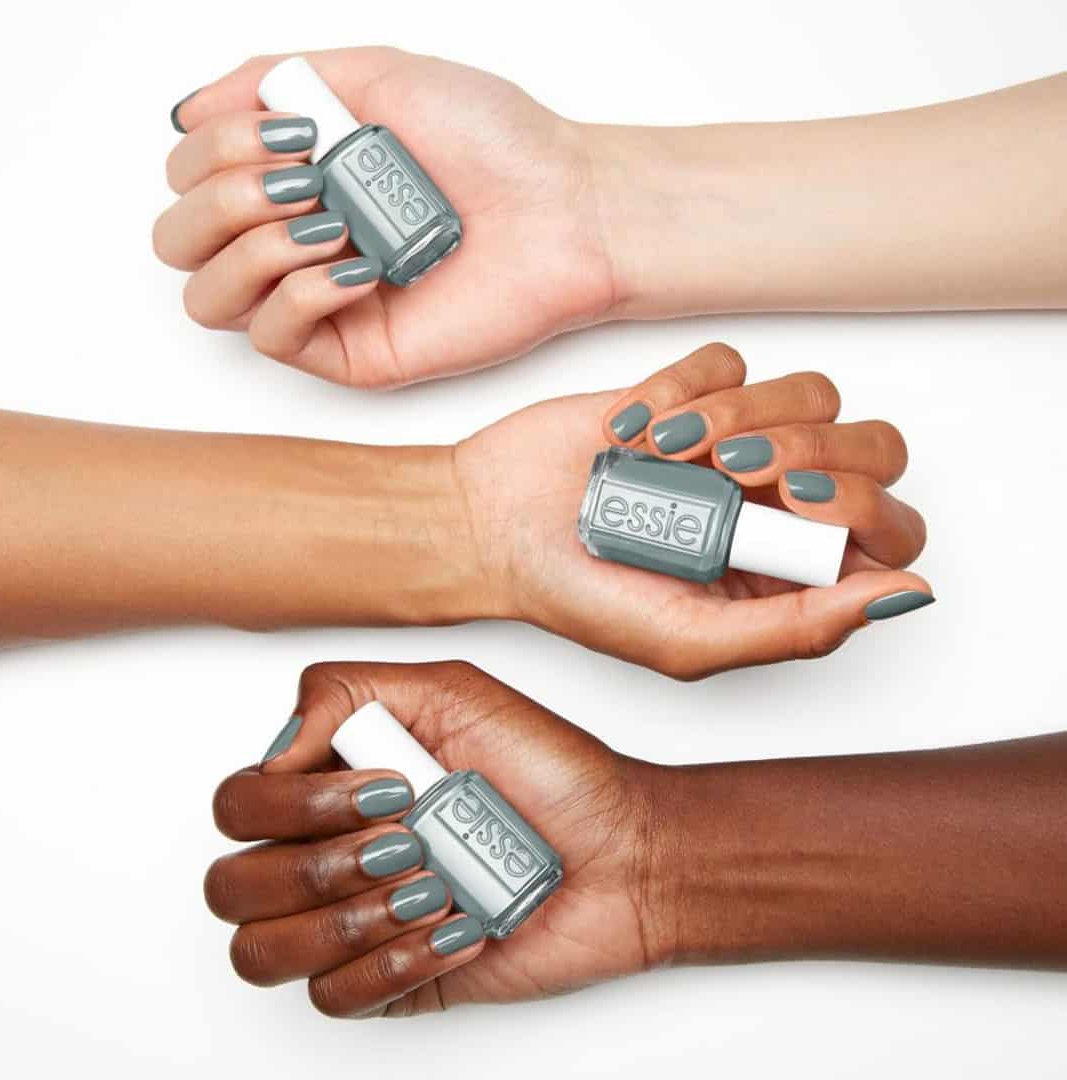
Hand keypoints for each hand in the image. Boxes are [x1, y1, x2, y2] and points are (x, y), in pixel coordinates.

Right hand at [155, 48, 612, 387]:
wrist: (565, 207)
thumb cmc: (495, 143)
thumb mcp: (375, 74)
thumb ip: (273, 80)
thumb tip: (190, 110)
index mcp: (294, 182)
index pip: (187, 183)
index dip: (212, 152)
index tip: (294, 131)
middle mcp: (296, 243)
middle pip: (178, 243)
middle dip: (218, 198)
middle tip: (301, 178)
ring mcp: (322, 303)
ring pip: (209, 298)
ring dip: (251, 244)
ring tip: (331, 218)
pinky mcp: (355, 352)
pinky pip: (276, 337)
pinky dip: (299, 292)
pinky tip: (356, 264)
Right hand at [205, 661, 665, 1016]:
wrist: (623, 852)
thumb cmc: (552, 772)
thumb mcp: (454, 693)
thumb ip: (349, 692)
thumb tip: (277, 751)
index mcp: (335, 783)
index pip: (240, 805)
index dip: (297, 806)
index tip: (391, 788)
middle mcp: (333, 852)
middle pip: (233, 886)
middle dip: (319, 866)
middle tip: (406, 841)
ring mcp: (357, 920)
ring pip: (264, 951)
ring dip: (355, 917)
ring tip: (431, 887)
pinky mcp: (391, 979)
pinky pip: (333, 997)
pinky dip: (395, 962)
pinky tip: (452, 928)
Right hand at [457, 342, 931, 678]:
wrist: (491, 526)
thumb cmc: (581, 594)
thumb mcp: (687, 641)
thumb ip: (797, 630)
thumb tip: (905, 594)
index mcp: (790, 575)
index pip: (891, 529)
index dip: (863, 505)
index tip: (792, 505)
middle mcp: (777, 507)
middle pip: (875, 448)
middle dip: (814, 450)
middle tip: (738, 471)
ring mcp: (740, 443)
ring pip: (811, 394)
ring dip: (737, 416)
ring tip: (665, 454)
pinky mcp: (696, 391)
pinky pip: (730, 361)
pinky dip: (683, 387)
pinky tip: (634, 429)